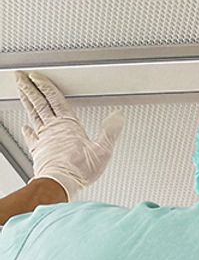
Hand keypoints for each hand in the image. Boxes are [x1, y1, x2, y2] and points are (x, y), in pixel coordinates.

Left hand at [17, 71, 123, 200]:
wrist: (59, 183)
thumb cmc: (78, 169)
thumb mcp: (102, 150)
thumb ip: (110, 132)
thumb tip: (117, 117)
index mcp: (68, 125)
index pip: (54, 99)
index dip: (45, 86)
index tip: (36, 76)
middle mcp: (53, 128)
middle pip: (39, 102)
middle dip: (29, 88)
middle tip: (21, 77)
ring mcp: (43, 138)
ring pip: (32, 113)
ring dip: (26, 100)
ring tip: (20, 90)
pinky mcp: (38, 149)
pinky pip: (30, 135)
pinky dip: (26, 128)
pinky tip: (24, 125)